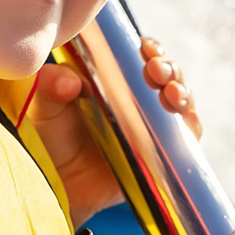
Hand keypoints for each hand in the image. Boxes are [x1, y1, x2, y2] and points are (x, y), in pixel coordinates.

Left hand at [25, 37, 202, 223]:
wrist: (58, 186)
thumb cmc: (50, 140)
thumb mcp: (44, 105)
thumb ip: (51, 85)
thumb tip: (70, 82)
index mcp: (113, 78)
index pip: (140, 55)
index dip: (150, 48)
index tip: (146, 47)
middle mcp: (137, 98)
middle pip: (167, 73)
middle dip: (168, 67)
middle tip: (155, 69)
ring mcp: (151, 125)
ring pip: (181, 99)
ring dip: (181, 90)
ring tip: (170, 92)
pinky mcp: (160, 152)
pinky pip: (186, 136)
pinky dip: (191, 122)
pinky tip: (183, 116)